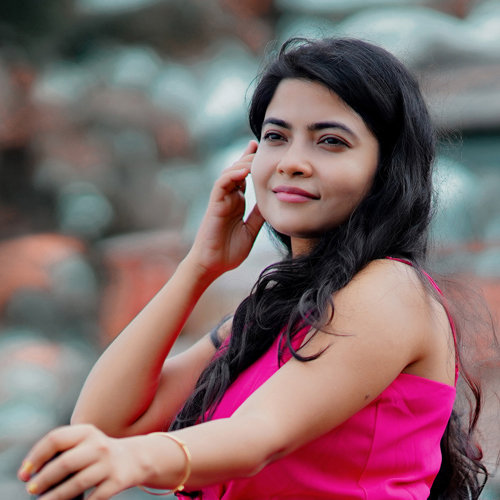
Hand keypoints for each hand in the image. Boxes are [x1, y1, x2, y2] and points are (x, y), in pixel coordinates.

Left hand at [17, 424, 162, 499]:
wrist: (133, 458)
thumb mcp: (83, 442)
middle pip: (64, 463)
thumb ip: (60, 450)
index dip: (36, 457)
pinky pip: (93, 498)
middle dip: (43, 480)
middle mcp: (98, 445)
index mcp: (86, 431)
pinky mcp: (116, 482)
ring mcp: (108, 464)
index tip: (25, 473)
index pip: (55, 439)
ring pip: (77, 483)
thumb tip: (29, 473)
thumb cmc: (97, 453)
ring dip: (55, 497)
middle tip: (31, 490)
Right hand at [187, 140, 264, 279]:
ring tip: (255, 155)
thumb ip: (259, 215)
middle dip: (249, 157)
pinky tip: (243, 171)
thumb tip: (273, 201)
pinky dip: (231, 176)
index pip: (244, 177)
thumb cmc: (229, 251)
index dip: (252, 162)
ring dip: (242, 163)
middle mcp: (228, 198)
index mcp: (237, 202)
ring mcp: (221, 201)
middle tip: (262, 146)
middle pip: (238, 170)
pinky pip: (221, 185)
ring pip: (229, 174)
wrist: (213, 265)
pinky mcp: (214, 205)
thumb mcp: (251, 230)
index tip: (262, 148)